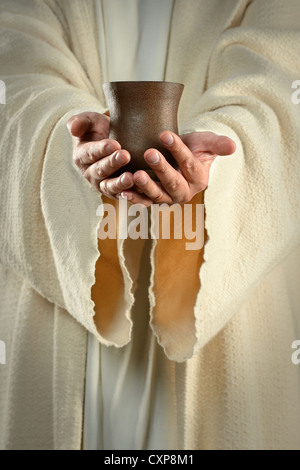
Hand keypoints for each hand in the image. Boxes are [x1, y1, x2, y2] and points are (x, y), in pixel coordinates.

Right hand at [67, 111, 134, 197]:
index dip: (102, 149)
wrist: (113, 141)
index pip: (90, 153)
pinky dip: (131, 196)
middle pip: (100, 170)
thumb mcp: (89, 121)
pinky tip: (140, 192)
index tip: (115, 144)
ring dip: (120, 184)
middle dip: (113, 164)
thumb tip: (73, 128)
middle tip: (126, 156)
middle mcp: (90, 173)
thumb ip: (80, 122)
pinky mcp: (116, 193)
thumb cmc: (100, 130)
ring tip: (131, 178)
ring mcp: (102, 185)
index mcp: (81, 156)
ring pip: (110, 187)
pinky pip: (123, 196)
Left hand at [120, 131, 235, 205]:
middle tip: (149, 153)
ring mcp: (167, 199)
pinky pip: (143, 201)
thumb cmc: (192, 148)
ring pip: (157, 195)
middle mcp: (184, 193)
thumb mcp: (206, 142)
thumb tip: (232, 146)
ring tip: (135, 175)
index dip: (178, 150)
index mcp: (199, 179)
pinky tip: (122, 191)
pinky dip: (133, 198)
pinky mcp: (152, 200)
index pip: (189, 164)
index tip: (166, 135)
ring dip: (146, 187)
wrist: (176, 157)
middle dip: (162, 168)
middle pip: (173, 182)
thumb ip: (217, 144)